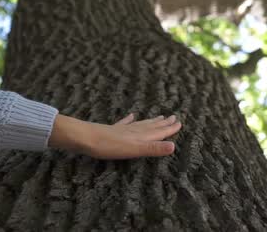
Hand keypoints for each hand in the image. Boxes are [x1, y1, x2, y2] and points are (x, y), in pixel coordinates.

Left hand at [47, 113, 181, 158]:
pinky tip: (131, 116)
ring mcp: (122, 129)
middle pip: (152, 126)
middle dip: (163, 123)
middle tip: (173, 117)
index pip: (159, 132)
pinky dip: (129, 119)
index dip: (169, 129)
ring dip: (151, 121)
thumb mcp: (134, 150)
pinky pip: (124, 123)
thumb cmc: (110, 146)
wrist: (86, 138)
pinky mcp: (112, 130)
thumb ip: (153, 148)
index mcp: (141, 137)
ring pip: (141, 124)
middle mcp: (134, 131)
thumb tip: (173, 146)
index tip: (180, 122)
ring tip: (158, 117)